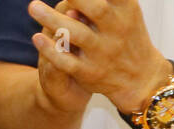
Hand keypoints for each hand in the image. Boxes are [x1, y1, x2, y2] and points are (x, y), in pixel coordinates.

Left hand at [28, 0, 170, 113]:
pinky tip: (37, 37)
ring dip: (53, 20)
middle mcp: (117, 30)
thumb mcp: (127, 11)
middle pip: (96, 10)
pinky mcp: (90, 72)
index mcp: (127, 10)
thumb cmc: (128, 36)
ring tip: (33, 6)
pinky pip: (67, 61)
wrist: (140, 77)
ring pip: (77, 34)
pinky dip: (52, 50)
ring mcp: (102, 52)